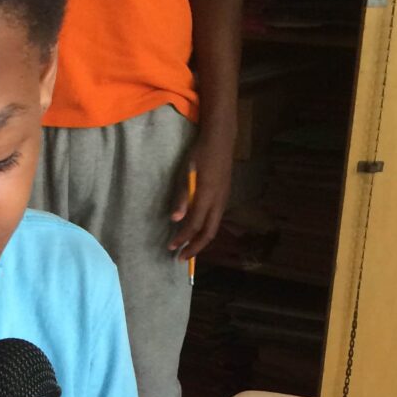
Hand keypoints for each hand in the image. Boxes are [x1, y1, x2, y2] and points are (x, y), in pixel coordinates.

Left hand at [168, 120, 235, 260]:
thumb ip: (182, 196)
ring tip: (188, 248)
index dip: (182, 239)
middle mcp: (219, 201)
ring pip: (214, 227)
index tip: (171, 247)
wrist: (221, 138)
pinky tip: (197, 230)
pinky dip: (206, 230)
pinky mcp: (224, 196)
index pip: (193, 225)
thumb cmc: (200, 153)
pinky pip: (216, 219)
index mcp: (207, 196)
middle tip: (181, 258)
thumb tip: (175, 218)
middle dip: (195, 248)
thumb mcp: (186, 172)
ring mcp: (224, 198)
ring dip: (201, 240)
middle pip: (208, 233)